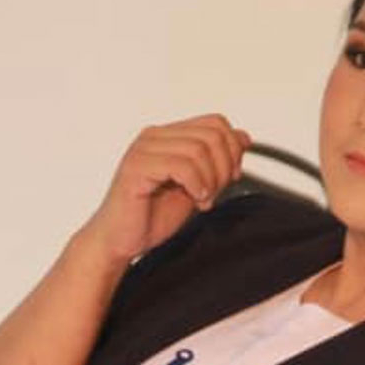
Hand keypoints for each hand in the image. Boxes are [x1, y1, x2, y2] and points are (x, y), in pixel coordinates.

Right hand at [81, 113, 252, 264]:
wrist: (121, 241)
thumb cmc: (152, 216)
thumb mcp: (198, 185)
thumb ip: (217, 160)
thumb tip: (243, 137)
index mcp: (168, 135)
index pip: (216, 123)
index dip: (232, 150)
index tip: (230, 178)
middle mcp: (154, 136)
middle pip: (212, 134)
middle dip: (224, 166)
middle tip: (215, 192)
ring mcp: (143, 149)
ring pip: (199, 149)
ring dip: (211, 180)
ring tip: (202, 200)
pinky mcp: (136, 167)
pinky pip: (181, 166)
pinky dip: (196, 184)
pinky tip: (194, 199)